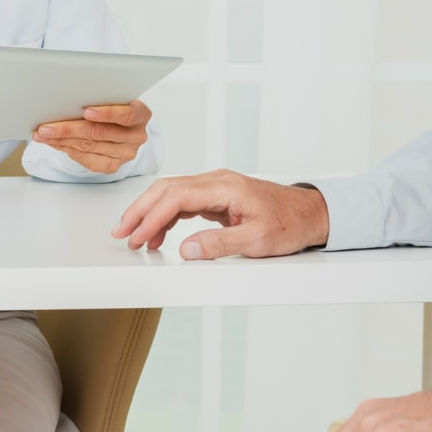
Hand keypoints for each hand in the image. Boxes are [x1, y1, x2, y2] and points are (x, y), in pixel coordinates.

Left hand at [32, 100, 151, 173]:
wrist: (120, 127)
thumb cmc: (114, 107)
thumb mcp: (111, 98)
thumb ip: (97, 99)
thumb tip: (66, 102)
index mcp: (141, 114)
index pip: (127, 114)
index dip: (107, 113)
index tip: (86, 111)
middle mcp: (136, 135)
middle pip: (100, 133)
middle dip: (69, 129)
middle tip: (47, 127)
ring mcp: (126, 153)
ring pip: (90, 147)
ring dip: (62, 140)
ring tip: (43, 134)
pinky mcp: (114, 166)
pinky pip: (88, 160)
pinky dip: (68, 151)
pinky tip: (55, 143)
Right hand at [112, 170, 329, 258]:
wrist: (310, 214)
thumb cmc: (289, 224)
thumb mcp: (256, 241)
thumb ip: (219, 245)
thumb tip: (185, 250)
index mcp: (225, 187)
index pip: (177, 197)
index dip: (152, 217)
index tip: (137, 237)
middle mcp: (217, 181)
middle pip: (167, 189)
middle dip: (140, 210)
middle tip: (121, 234)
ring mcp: (216, 186)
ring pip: (171, 193)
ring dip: (150, 213)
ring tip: (134, 238)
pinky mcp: (217, 196)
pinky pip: (183, 201)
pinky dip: (166, 216)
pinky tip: (157, 235)